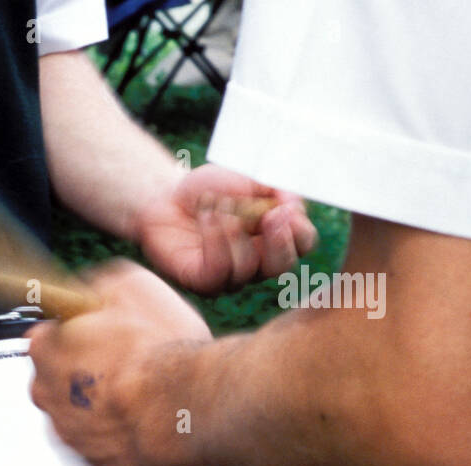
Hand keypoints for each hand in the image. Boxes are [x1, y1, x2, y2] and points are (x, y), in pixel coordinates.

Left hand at [28, 259, 210, 465]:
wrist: (185, 406)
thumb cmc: (159, 351)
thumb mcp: (128, 285)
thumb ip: (96, 285)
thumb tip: (89, 287)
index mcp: (45, 348)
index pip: (46, 335)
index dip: (76, 330)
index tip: (96, 330)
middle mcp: (46, 394)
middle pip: (58, 377)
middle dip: (85, 369)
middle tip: (125, 360)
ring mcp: (68, 433)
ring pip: (79, 413)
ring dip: (102, 403)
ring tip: (142, 392)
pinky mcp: (93, 465)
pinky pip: (101, 445)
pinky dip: (118, 434)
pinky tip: (144, 419)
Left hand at [135, 165, 316, 294]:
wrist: (167, 198)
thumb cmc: (209, 190)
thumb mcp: (246, 180)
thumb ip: (273, 190)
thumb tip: (293, 206)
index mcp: (274, 236)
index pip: (303, 244)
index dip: (300, 230)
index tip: (286, 208)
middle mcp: (257, 262)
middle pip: (282, 266)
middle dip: (279, 241)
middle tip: (269, 215)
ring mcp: (229, 276)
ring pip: (248, 267)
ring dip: (234, 231)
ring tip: (220, 205)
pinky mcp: (202, 281)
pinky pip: (218, 272)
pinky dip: (215, 241)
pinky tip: (208, 217)